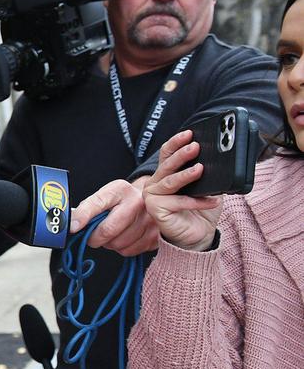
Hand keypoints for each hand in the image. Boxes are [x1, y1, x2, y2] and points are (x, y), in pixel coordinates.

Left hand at [69, 178, 158, 255]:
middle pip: (108, 231)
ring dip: (109, 244)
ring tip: (113, 233)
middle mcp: (138, 203)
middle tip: (94, 234)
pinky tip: (125, 238)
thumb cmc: (122, 200)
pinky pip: (129, 251)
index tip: (73, 228)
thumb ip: (87, 208)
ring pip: (118, 244)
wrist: (152, 200)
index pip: (97, 204)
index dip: (83, 217)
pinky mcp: (155, 236)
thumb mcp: (104, 196)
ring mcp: (149, 220)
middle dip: (95, 237)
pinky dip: (122, 249)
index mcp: (120, 190)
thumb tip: (71, 224)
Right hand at [141, 130, 221, 250]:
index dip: (176, 142)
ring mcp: (153, 197)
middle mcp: (155, 183)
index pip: (166, 153)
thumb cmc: (199, 210)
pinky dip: (198, 201)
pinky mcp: (156, 210)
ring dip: (186, 175)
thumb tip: (216, 159)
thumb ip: (205, 173)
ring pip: (170, 181)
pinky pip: (179, 202)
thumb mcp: (205, 186)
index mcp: (164, 174)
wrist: (197, 235)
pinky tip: (213, 201)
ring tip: (200, 169)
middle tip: (196, 147)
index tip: (190, 133)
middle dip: (182, 154)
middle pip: (167, 165)